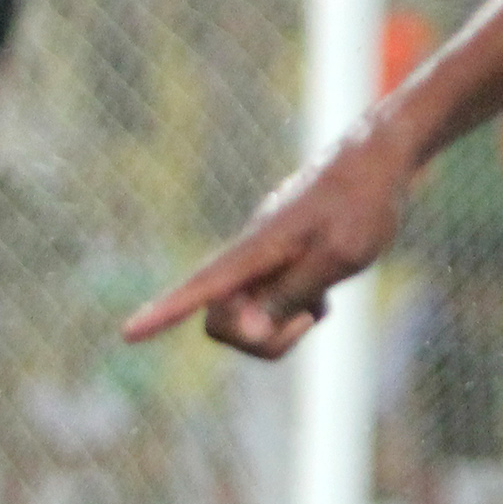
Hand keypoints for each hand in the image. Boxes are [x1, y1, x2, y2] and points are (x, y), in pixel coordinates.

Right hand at [119, 128, 416, 357]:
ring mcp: (261, 264)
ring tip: (323, 297)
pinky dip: (300, 312)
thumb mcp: (338, 256)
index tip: (125, 333)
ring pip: (252, 322)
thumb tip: (248, 332)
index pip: (200, 288)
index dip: (163, 313)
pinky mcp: (277, 267)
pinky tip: (326, 290)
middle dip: (260, 340)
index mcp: (255, 251)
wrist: (377, 163)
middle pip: (221, 324)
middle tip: (310, 317)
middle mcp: (248, 259)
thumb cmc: (362, 207)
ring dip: (286, 325)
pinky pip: (275, 310)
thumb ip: (290, 294)